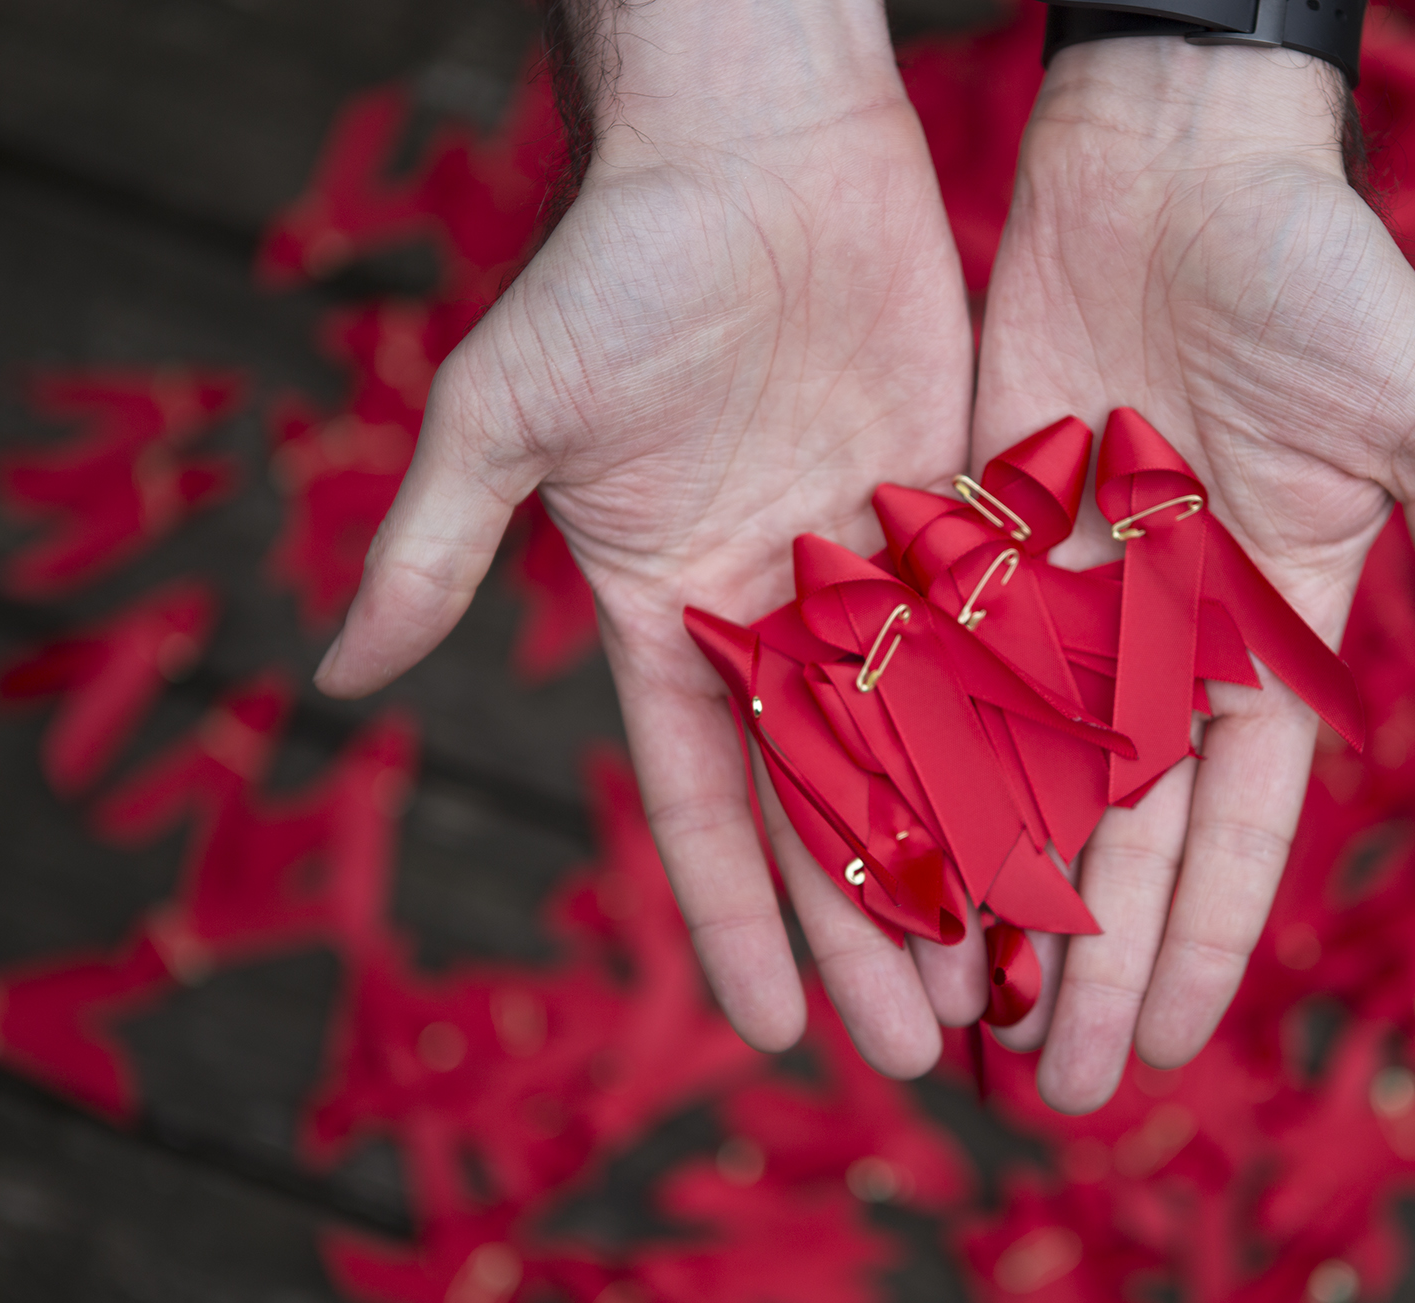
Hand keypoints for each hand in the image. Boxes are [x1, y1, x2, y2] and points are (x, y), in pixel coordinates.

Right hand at [314, 1, 980, 1076]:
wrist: (752, 141)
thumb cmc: (617, 264)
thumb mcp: (506, 410)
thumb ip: (437, 545)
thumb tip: (330, 674)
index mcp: (671, 613)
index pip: (709, 801)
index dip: (739, 920)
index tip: (780, 1036)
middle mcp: (778, 610)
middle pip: (837, 801)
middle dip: (876, 924)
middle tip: (930, 1047)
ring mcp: (876, 567)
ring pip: (934, 743)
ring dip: (971, 856)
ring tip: (1018, 972)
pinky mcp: (960, 511)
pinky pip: (1004, 642)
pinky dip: (1037, 732)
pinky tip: (1084, 823)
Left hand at [973, 38, 1414, 1111]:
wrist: (1177, 153)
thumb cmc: (1322, 269)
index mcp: (1269, 628)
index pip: (1238, 820)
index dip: (1208, 935)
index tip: (1168, 1042)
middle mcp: (1158, 634)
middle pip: (1121, 832)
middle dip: (1095, 958)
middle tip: (1059, 1087)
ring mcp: (1059, 593)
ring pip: (1016, 774)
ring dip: (995, 895)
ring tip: (962, 1014)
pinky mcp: (971, 534)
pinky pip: (934, 671)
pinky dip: (908, 764)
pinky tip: (880, 861)